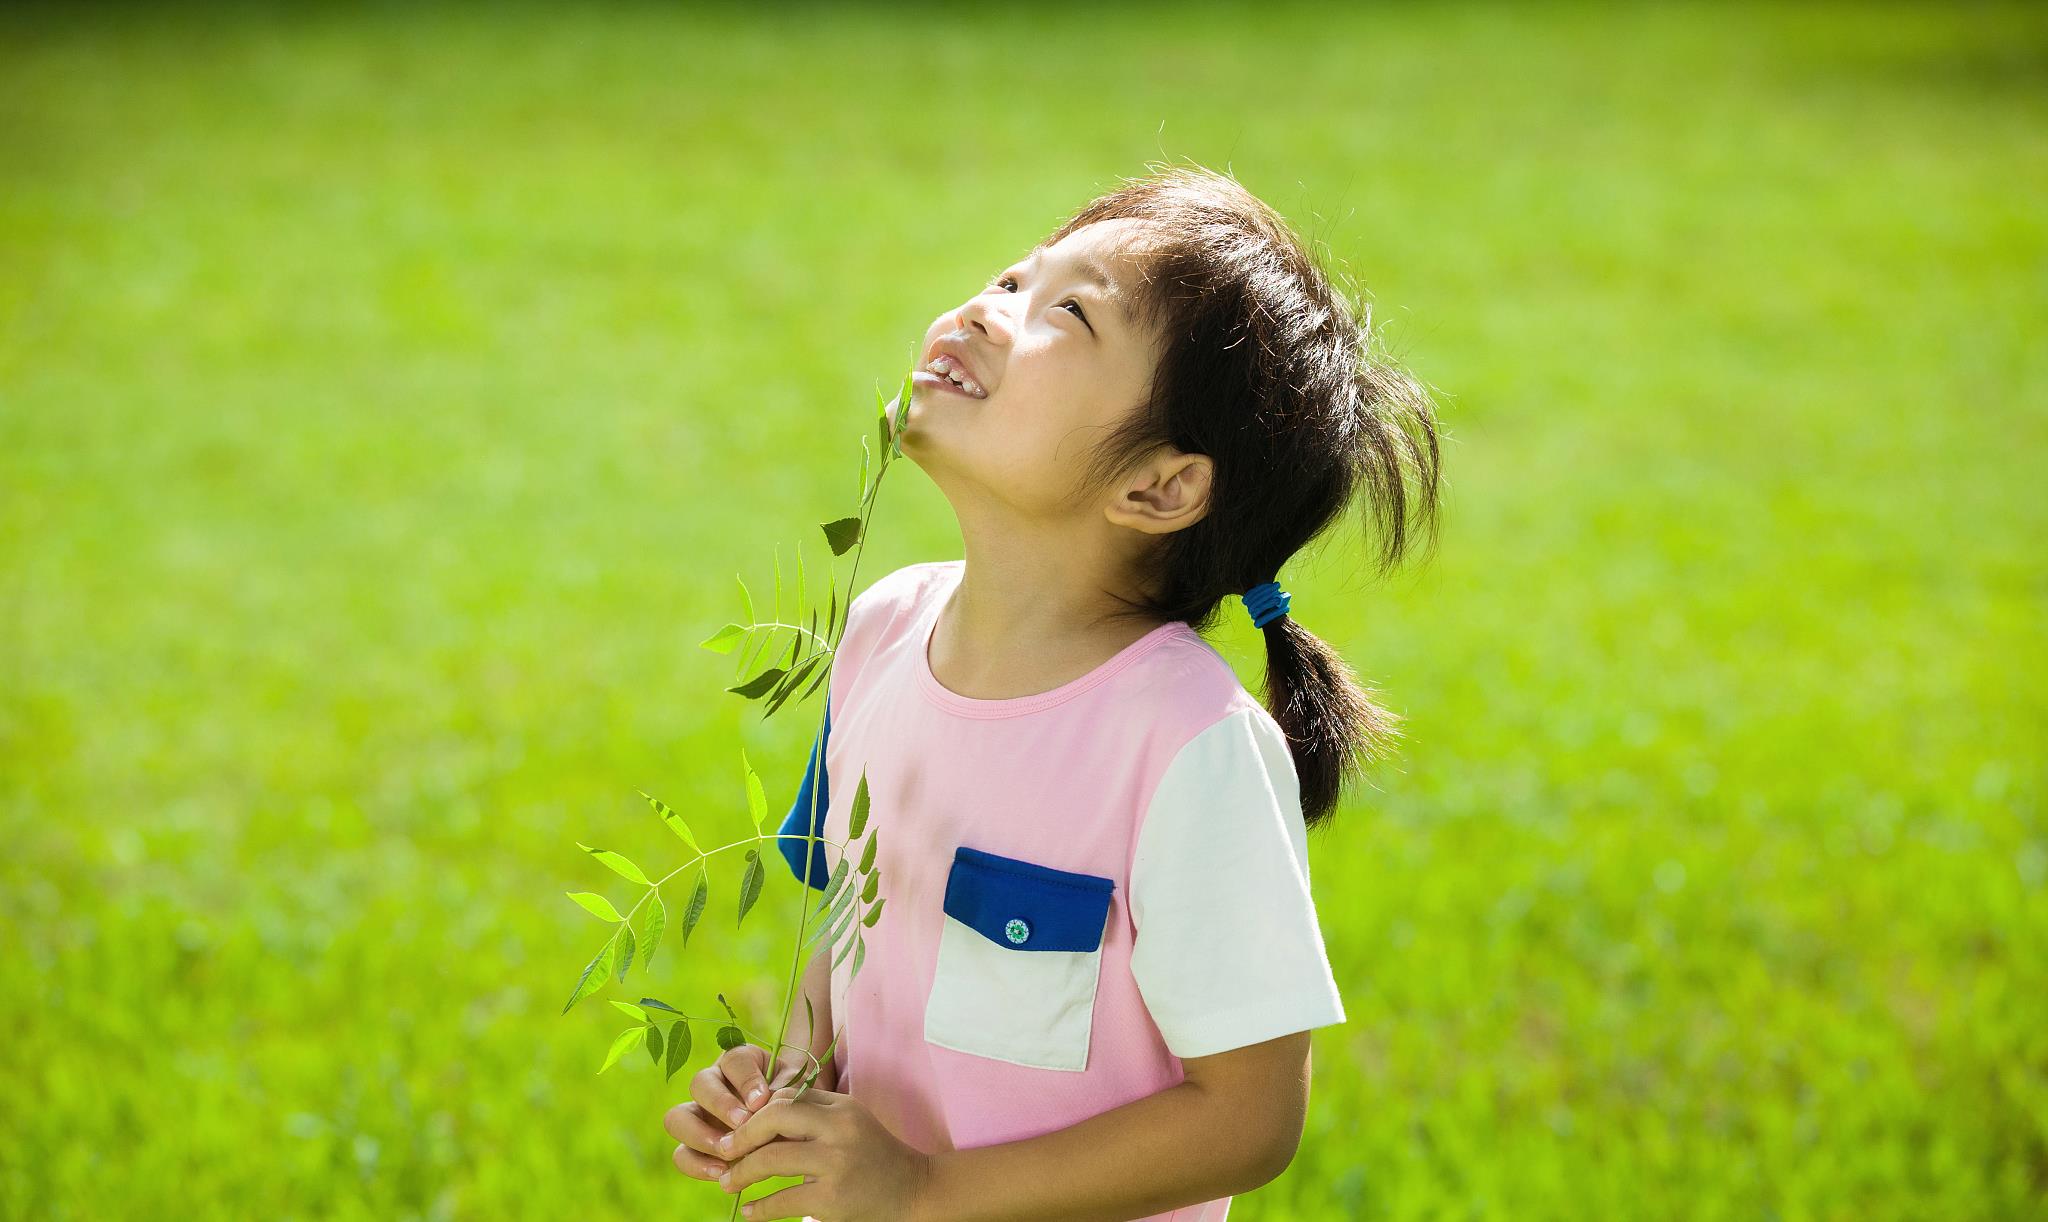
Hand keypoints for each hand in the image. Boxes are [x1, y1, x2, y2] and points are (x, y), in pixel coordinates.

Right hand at [664, 1042, 811, 1183]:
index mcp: (741, 1063)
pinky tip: (723, 1172)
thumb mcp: (797, 1094)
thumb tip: (758, 1108)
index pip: (734, 1061)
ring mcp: (700, 1115)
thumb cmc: (798, 1106)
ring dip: (700, 1135)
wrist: (799, 1134)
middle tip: (743, 1124)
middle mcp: (714, 1084)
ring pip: (676, 1118)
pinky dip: (698, 1164)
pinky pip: (681, 1154)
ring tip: (728, 1152)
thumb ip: (781, 1095)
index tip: (762, 1101)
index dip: (746, 1080)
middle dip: (720, 1105)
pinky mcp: (695, 1146)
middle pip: (699, 1084)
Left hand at [712, 1086, 931, 1221]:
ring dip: (743, 1172)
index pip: (787, 1097)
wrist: (916, 1192)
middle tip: (723, 1150)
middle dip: (742, 1135)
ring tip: (728, 1182)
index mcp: (842, 1107)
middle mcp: (840, 1130)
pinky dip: (760, 1208)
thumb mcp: (851, 1122)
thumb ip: (815, 1112)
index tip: (738, 1129)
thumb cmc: (876, 1156)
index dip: (757, 1112)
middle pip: (775, 1117)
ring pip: (772, 1159)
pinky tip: (749, 1211)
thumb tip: (763, 1111)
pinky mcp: (833, 1200)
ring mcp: (836, 1165)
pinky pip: (783, 1200)